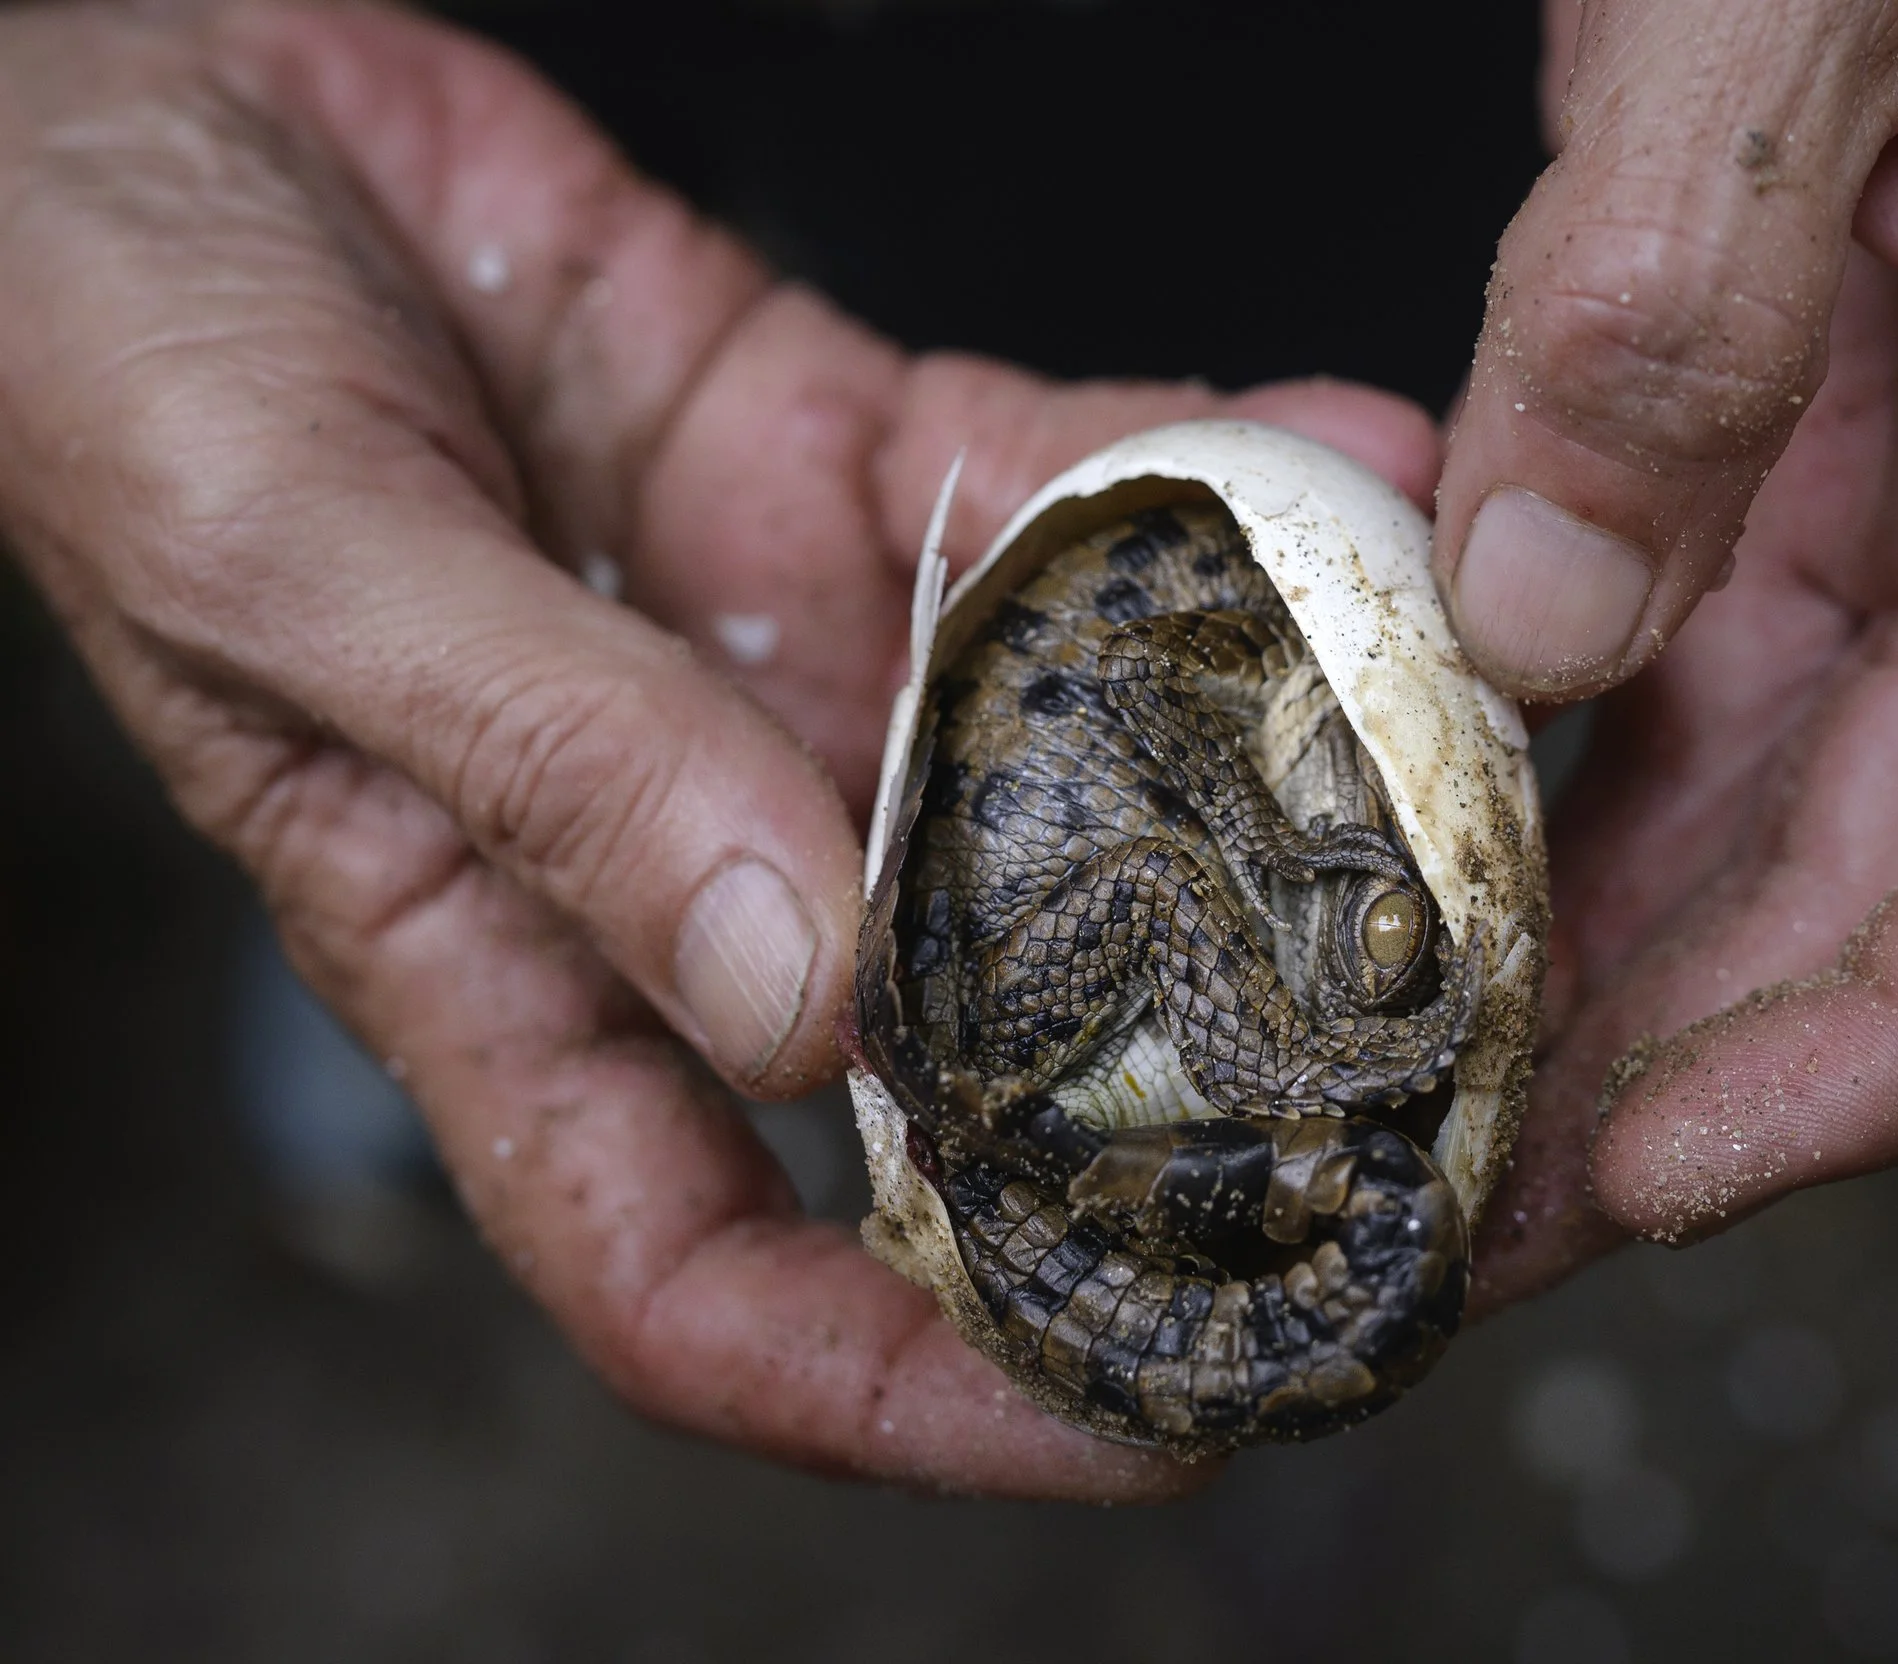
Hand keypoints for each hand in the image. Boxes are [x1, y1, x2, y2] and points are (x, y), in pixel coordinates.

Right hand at [0, 0, 1434, 1493]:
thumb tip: (800, 999)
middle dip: (1180, 1113)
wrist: (146, 86)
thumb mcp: (298, 565)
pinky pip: (1059, 505)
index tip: (1145, 1419)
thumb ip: (549, 766)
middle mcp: (683, 841)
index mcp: (501, 944)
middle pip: (957, 1062)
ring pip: (1061, 772)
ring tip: (1450, 757)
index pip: (705, 1270)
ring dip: (1256, 768)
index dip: (911, 1386)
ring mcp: (785, 663)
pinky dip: (1201, 482)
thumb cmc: (112, 332)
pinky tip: (1344, 462)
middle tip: (1419, 1117)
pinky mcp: (843, 477)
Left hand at [1440, 0, 1897, 1301]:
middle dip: (1716, 1075)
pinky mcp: (1766, 447)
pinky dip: (1562, 816)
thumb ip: (1678, 283)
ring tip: (1423, 1125)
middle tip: (1472, 1213)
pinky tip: (1420, 899)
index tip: (1685, 1154)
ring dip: (1621, 990)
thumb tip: (1554, 622)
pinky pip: (1686, 697)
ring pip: (1791, 821)